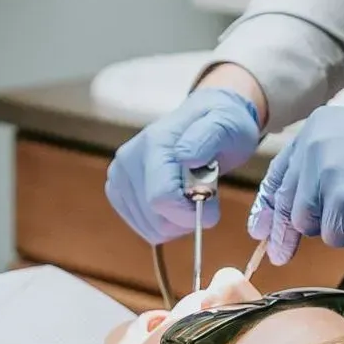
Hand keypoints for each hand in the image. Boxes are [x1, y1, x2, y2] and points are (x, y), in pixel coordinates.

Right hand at [106, 86, 261, 244]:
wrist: (205, 116)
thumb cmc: (221, 122)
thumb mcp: (225, 124)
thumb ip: (206, 139)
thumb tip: (186, 157)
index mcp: (154, 143)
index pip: (161, 198)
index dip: (190, 214)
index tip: (213, 208)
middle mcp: (128, 159)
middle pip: (155, 219)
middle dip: (187, 218)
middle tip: (204, 195)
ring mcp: (119, 175)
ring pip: (149, 228)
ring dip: (178, 221)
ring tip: (191, 193)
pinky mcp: (117, 189)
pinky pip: (142, 226)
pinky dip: (165, 222)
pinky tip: (177, 201)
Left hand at [249, 107, 343, 263]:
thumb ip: (323, 162)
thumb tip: (293, 206)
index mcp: (316, 126)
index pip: (280, 171)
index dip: (267, 204)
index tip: (259, 228)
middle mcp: (314, 145)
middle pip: (288, 203)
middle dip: (288, 232)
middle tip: (281, 254)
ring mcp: (325, 172)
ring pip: (308, 223)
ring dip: (334, 226)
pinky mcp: (341, 201)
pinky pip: (334, 236)